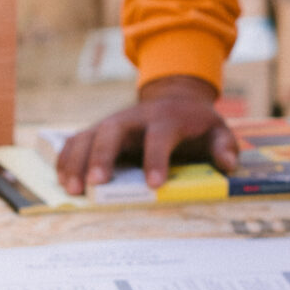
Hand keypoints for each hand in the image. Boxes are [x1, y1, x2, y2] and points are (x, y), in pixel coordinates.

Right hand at [55, 76, 236, 192]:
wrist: (175, 100)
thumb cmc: (196, 124)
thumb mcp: (217, 130)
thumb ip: (224, 146)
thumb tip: (228, 165)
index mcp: (166, 118)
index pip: (160, 135)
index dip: (156, 159)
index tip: (154, 185)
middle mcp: (135, 118)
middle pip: (113, 130)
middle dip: (102, 156)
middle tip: (96, 184)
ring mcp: (113, 123)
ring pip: (88, 135)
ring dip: (77, 161)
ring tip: (73, 190)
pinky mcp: (98, 131)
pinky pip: (76, 142)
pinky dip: (66, 159)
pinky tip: (62, 181)